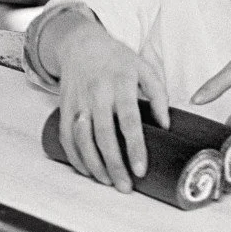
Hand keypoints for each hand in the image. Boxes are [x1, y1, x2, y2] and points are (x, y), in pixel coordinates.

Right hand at [53, 17, 170, 192]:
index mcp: (120, 83)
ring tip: (108, 182)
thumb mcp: (144, 67)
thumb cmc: (117, 59)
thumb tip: (166, 126)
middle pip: (104, 135)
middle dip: (114, 164)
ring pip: (82, 140)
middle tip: (125, 187)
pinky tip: (87, 171)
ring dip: (94, 165)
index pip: (128, 121)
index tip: (140, 170)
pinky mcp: (64, 107)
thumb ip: (158, 95)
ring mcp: (78, 101)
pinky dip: (75, 157)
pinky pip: (66, 137)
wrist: (80, 44)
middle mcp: (97, 94)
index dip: (135, 147)